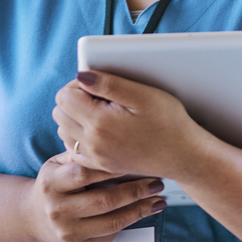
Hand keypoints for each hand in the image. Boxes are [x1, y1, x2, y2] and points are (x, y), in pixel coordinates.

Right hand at [26, 152, 166, 241]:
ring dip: (140, 210)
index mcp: (51, 183)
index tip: (137, 160)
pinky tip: (142, 212)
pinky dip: (129, 222)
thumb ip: (80, 154)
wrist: (35, 217)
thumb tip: (115, 142)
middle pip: (105, 201)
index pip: (86, 173)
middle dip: (136, 191)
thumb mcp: (58, 163)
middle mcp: (57, 211)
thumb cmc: (54, 183)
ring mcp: (68, 233)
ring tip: (158, 200)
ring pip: (113, 222)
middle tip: (157, 183)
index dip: (114, 167)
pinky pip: (110, 235)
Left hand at [53, 70, 204, 179]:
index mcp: (100, 123)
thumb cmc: (169, 123)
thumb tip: (82, 76)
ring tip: (101, 111)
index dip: (79, 84)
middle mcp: (92, 143)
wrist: (183, 155)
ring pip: (63, 130)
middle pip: (59, 113)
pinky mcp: (100, 166)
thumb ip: (109, 84)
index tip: (99, 85)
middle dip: (74, 99)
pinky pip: (72, 149)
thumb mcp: (143, 95)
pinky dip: (78, 136)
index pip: (64, 96)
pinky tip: (99, 128)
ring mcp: (95, 157)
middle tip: (101, 97)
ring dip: (75, 117)